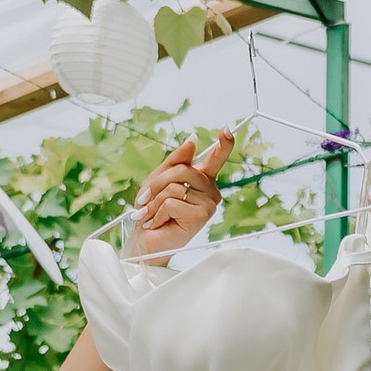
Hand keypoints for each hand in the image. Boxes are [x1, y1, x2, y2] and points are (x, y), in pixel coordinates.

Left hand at [126, 132, 233, 260]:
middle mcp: (210, 190)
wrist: (144, 241)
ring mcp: (209, 204)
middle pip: (183, 170)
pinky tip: (156, 223)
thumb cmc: (151, 211)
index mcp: (202, 179)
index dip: (223, 144)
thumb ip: (174, 161)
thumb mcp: (158, 180)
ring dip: (154, 202)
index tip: (226, 129)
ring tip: (149, 215)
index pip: (216, 158)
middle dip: (157, 184)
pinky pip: (172, 202)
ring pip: (175, 187)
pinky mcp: (202, 216)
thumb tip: (192, 141)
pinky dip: (157, 213)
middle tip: (145, 199)